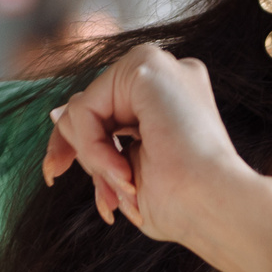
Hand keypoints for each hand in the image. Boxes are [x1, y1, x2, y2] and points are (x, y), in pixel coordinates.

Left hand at [41, 44, 263, 251]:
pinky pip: (85, 109)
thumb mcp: (127, 168)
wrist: (213, 207)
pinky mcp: (145, 67)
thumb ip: (96, 138)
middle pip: (88, 106)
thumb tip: (58, 113)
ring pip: (82, 109)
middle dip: (83, 156)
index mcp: (169, 97)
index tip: (59, 175)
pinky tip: (122, 170)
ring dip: (94, 160)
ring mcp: (158, 65)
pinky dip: (92, 148)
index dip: (80, 146)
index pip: (103, 110)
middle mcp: (166, 73)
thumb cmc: (182, 203)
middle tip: (107, 201)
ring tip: (126, 187)